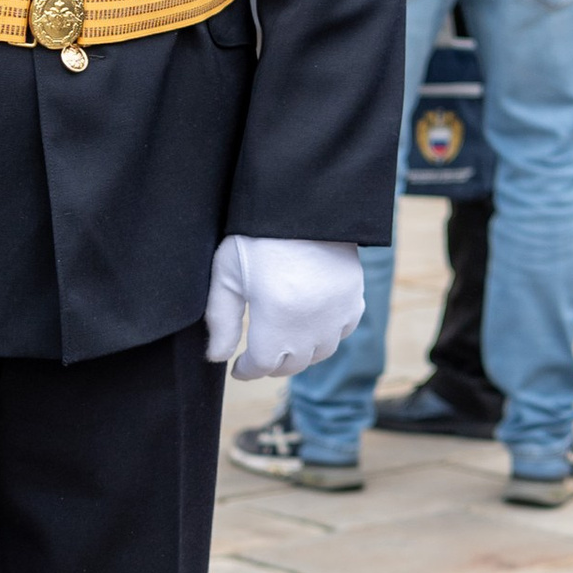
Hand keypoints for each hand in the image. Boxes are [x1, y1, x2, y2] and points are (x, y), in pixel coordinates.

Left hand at [203, 236, 364, 378]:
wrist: (304, 202)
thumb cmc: (258, 235)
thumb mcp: (226, 273)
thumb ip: (221, 320)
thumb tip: (218, 357)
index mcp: (275, 319)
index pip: (262, 365)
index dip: (247, 370)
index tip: (238, 367)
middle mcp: (310, 324)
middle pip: (292, 364)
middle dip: (272, 363)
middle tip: (259, 354)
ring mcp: (336, 313)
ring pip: (319, 352)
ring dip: (300, 353)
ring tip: (284, 342)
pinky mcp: (354, 298)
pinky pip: (343, 331)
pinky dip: (327, 334)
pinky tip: (313, 324)